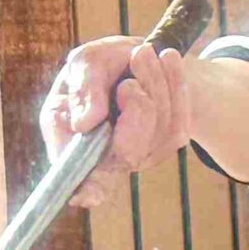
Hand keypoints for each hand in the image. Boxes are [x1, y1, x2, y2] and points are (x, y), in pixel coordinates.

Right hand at [42, 38, 193, 209]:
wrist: (147, 57)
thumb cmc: (106, 65)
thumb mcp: (86, 63)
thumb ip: (82, 88)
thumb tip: (84, 123)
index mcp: (70, 138)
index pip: (75, 174)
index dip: (84, 187)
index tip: (86, 196)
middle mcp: (105, 155)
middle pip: (127, 150)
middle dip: (136, 106)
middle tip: (131, 73)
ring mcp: (141, 153)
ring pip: (156, 128)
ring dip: (156, 83)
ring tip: (144, 53)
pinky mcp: (169, 142)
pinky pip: (178, 119)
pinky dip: (176, 84)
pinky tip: (169, 59)